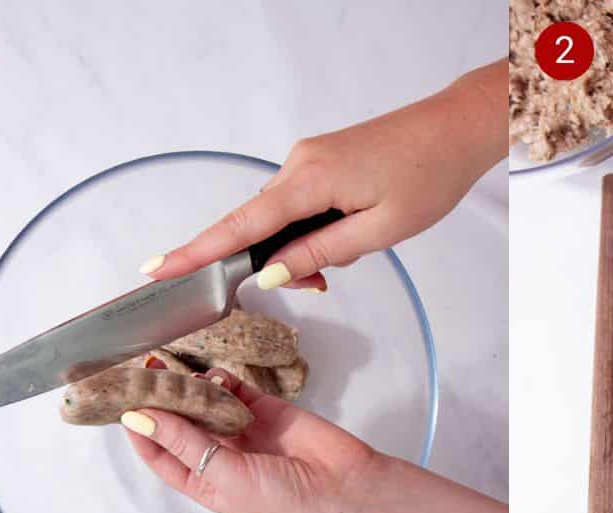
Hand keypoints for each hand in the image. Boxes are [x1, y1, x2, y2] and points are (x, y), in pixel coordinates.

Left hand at [119, 367, 508, 512]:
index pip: (159, 453)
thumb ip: (184, 441)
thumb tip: (139, 416)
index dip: (138, 428)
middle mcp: (221, 456)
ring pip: (206, 401)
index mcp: (205, 482)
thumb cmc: (287, 504)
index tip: (120, 400)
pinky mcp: (269, 410)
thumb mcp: (225, 476)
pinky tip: (214, 372)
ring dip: (190, 386)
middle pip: (180, 422)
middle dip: (161, 399)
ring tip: (173, 367)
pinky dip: (223, 378)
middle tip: (140, 370)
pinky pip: (237, 388)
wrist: (346, 491)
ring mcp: (245, 431)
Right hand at [139, 59, 506, 288]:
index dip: (197, 250)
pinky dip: (312, 228)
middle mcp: (299, 164)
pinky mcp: (322, 160)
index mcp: (310, 181)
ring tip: (349, 255)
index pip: (239, 225)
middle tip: (322, 283)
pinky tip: (347, 235)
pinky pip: (299, 202)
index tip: (157, 268)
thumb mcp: (377, 231)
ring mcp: (308, 158)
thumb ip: (320, 253)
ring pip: (282, 217)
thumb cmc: (427, 177)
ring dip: (301, 247)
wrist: (456, 130)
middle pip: (259, 225)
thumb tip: (270, 273)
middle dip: (278, 261)